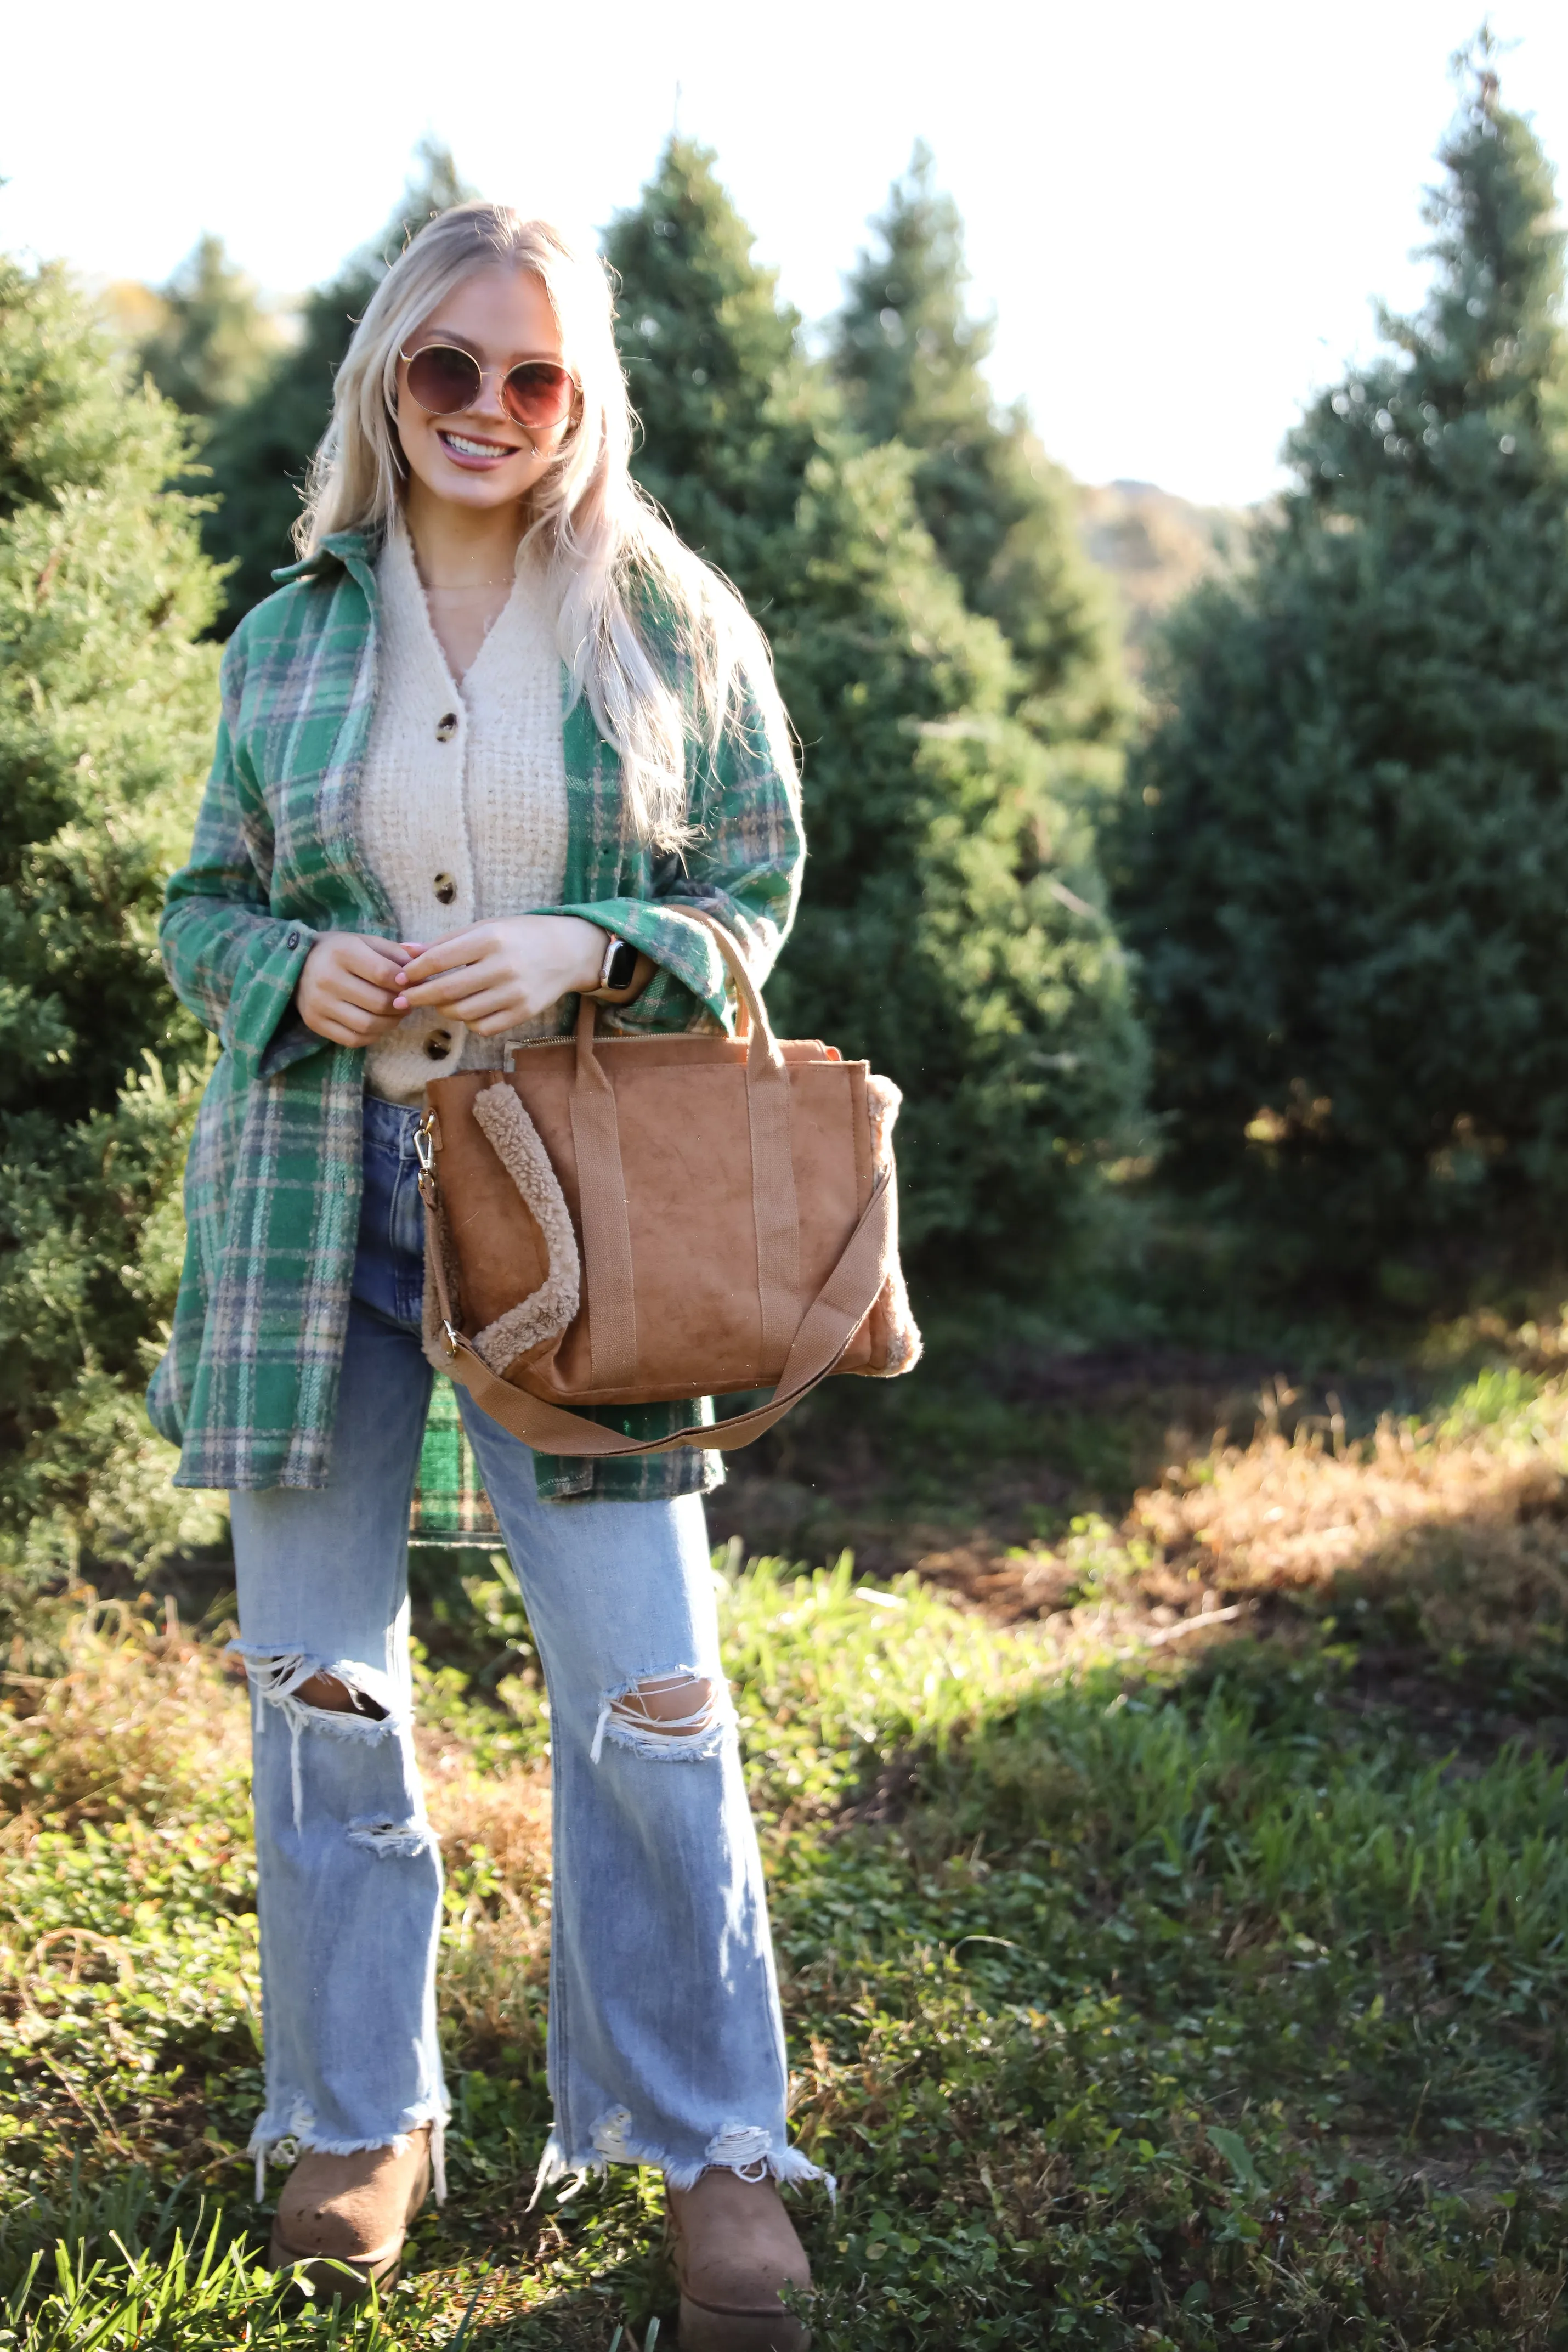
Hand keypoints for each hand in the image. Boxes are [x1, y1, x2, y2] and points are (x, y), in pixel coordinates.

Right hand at [296, 931, 411, 1045]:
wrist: (297, 964)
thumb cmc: (339, 951)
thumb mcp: (365, 942)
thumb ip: (395, 952)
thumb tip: (423, 960)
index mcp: (342, 953)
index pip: (383, 974)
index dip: (405, 982)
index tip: (413, 983)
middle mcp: (327, 979)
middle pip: (379, 1002)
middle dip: (402, 1005)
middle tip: (408, 1002)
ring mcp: (319, 1004)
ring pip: (368, 1024)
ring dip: (390, 1023)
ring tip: (396, 1014)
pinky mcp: (315, 1023)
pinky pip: (353, 1039)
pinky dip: (373, 1035)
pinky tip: (378, 1024)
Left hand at [393, 915, 605, 1035]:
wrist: (568, 951)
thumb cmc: (520, 935)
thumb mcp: (485, 928)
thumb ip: (445, 942)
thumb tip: (406, 952)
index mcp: (490, 939)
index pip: (439, 960)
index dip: (413, 972)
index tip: (399, 978)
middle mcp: (502, 967)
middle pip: (446, 990)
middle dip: (418, 996)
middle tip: (403, 999)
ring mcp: (515, 993)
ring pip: (462, 1013)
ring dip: (442, 1009)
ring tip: (437, 1001)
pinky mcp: (523, 1013)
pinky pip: (483, 1027)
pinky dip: (468, 1022)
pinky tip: (466, 1010)